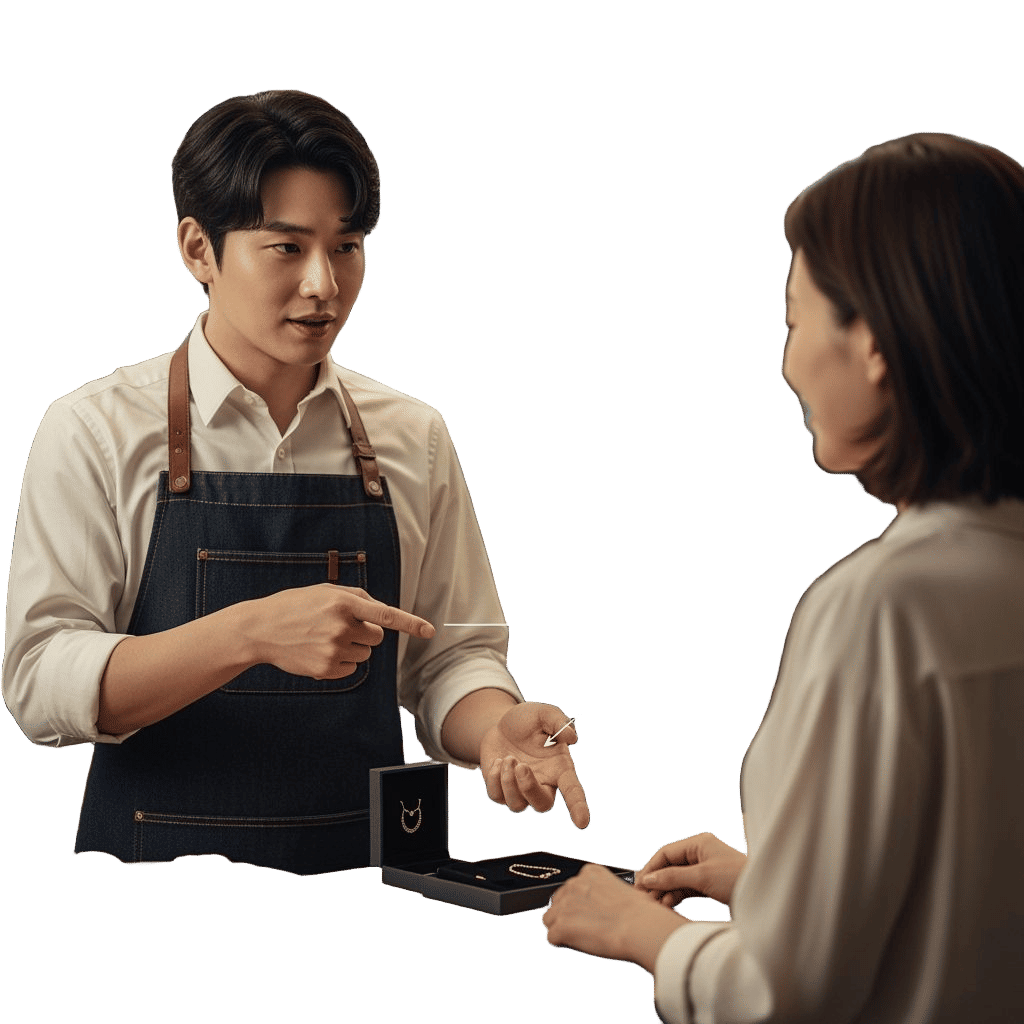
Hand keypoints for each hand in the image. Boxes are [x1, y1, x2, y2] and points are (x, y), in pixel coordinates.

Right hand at [244, 583, 434, 678]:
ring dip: (353, 647)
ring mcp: (333, 650)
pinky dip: (341, 662)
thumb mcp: (325, 591)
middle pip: (377, 637)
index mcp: (343, 603)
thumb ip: (357, 598)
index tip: (430, 630)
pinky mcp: (325, 669)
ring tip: (325, 637)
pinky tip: (319, 651)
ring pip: (365, 654)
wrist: (260, 629)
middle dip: (366, 632)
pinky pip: (351, 669)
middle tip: (339, 626)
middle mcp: (341, 626)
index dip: (410, 623)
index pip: (386, 615)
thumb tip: (382, 616)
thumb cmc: (296, 605)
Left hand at [480, 702, 589, 827]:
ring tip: (508, 758)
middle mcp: (543, 782)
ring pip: (517, 804)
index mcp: (559, 767)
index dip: (578, 806)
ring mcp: (521, 790)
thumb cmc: (528, 721)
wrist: (500, 724)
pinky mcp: (502, 791)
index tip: (582, 822)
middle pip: (542, 804)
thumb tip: (572, 737)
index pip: (572, 790)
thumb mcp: (542, 713)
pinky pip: (497, 796)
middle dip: (529, 788)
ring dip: (509, 781)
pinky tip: (498, 761)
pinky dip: (495, 779)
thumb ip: (558, 722)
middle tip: (521, 766)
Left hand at [542, 863, 687, 972]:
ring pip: (549, 920)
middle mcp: (574, 884)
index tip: (589, 915)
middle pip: (557, 903)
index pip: (570, 889)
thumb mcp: (622, 888)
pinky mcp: (561, 926)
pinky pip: (552, 938)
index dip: (578, 906)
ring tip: (581, 938)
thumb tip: (608, 905)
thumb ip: (606, 892)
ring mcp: (565, 905)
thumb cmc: (641, 912)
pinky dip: (562, 944)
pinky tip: (578, 945)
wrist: (640, 927)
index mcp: (589, 873)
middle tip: (585, 929)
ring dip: (562, 930)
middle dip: (567, 916)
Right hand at [636, 832, 747, 909]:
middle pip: (670, 866)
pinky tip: (668, 906)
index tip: (640, 884)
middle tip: (645, 898)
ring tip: (655, 905)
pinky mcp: (710, 886)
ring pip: (677, 879)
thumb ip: (672, 877)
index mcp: (699, 843)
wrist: (766, 897)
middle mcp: (701, 854)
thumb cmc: (737, 879)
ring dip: (666, 891)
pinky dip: (676, 897)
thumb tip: (648, 878)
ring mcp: (705, 870)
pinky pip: (687, 889)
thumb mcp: (701, 877)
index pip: (666, 853)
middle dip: (657, 881)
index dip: (651, 868)